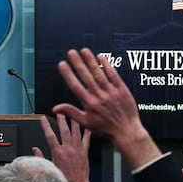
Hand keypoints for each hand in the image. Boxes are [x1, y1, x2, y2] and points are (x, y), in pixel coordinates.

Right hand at [32, 114, 94, 181]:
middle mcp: (68, 150)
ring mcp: (77, 150)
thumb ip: (41, 157)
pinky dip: (87, 133)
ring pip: (76, 133)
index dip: (46, 126)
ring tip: (73, 116)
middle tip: (60, 113)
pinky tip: (87, 126)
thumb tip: (34, 149)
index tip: (43, 118)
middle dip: (62, 120)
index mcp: (58, 153)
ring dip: (74, 123)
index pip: (50, 136)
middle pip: (64, 131)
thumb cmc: (63, 178)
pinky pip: (86, 140)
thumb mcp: (49, 167)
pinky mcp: (85, 153)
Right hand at [53, 48, 160, 168]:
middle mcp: (99, 96)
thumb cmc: (106, 128)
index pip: (75, 86)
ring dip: (90, 61)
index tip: (62, 64)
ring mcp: (111, 92)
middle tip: (71, 52)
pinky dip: (107, 65)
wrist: (126, 131)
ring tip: (84, 50)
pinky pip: (113, 75)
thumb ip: (71, 112)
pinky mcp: (121, 90)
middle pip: (86, 76)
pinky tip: (100, 57)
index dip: (68, 74)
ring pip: (99, 73)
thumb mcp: (86, 122)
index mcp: (89, 104)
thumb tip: (55, 108)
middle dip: (77, 63)